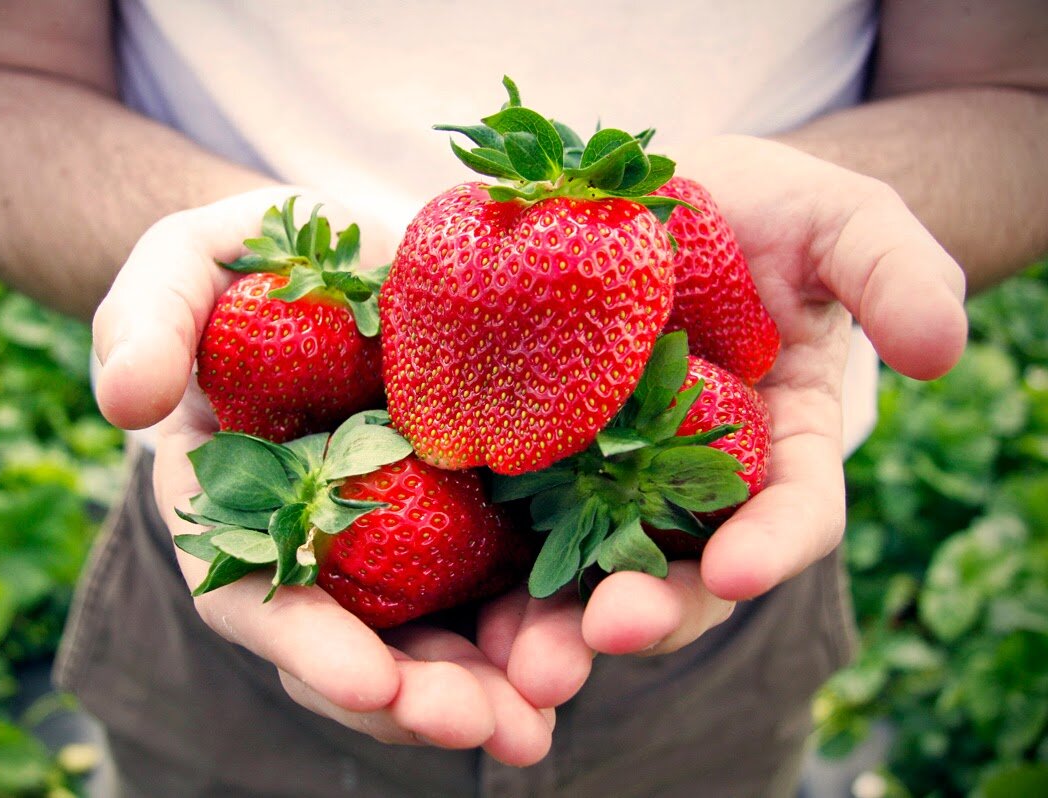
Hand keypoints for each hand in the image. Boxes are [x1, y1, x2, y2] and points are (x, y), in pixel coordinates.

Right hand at [92, 189, 553, 765]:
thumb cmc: (253, 259)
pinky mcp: (474, 509)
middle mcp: (318, 544)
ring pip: (437, 634)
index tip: (370, 684)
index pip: (253, 592)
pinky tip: (587, 646)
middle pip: (357, 644)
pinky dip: (541, 620)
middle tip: (484, 726)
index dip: (305, 643)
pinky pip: (509, 578)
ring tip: (541, 720)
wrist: (353, 248)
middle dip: (417, 697)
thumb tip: (125, 399)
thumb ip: (146, 319)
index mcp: (236, 505)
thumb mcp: (185, 266)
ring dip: (489, 687)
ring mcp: (401, 535)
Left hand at [478, 134, 968, 707]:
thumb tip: (944, 349)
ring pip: (586, 569)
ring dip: (555, 624)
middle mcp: (692, 485)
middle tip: (602, 637)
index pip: (790, 514)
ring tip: (520, 663)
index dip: (772, 545)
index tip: (740, 570)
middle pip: (679, 571)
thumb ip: (896, 272)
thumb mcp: (842, 222)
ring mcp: (606, 478)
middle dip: (648, 613)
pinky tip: (439, 573)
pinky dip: (484, 555)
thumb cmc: (764, 212)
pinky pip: (507, 514)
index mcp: (777, 447)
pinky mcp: (533, 456)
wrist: (660, 197)